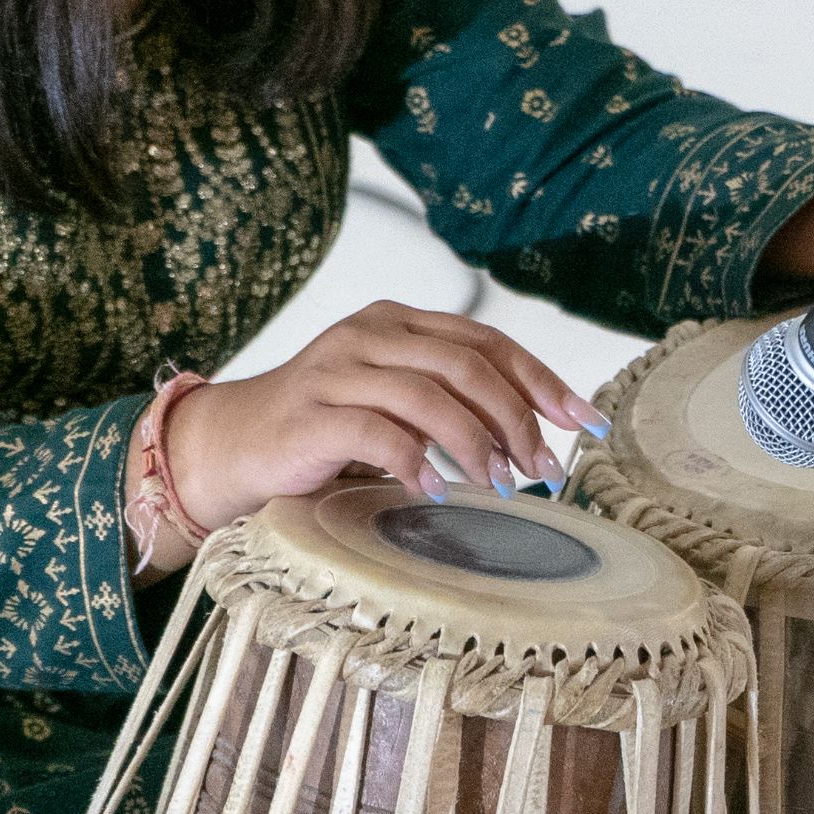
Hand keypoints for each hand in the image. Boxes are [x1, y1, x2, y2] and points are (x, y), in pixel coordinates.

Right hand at [163, 301, 608, 529]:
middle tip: (544, 469)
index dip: (543, 380)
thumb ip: (450, 400)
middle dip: (519, 418)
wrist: (229, 445)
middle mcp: (370, 334)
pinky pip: (377, 433)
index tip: (584, 422)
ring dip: (476, 444)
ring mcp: (336, 370)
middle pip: (467, 365)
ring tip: (498, 485)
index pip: (488, 342)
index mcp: (399, 322)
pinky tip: (435, 491)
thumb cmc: (325, 431)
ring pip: (429, 395)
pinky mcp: (310, 414)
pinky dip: (416, 462)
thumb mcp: (395, 402)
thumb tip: (535, 438)